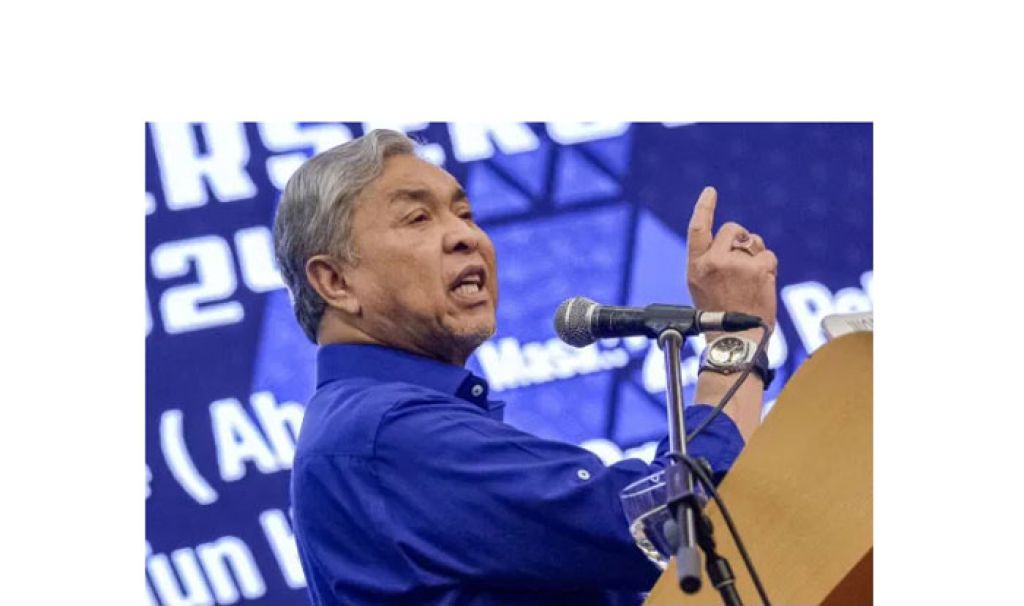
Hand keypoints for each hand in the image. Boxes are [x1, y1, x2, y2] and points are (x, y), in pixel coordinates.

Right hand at [686, 186, 777, 327]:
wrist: (735, 339)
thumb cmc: (719, 317)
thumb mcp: (701, 287)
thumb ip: (710, 262)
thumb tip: (734, 243)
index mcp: (696, 266)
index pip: (697, 228)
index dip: (704, 207)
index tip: (710, 192)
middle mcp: (714, 261)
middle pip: (732, 230)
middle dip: (741, 238)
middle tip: (744, 260)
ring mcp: (736, 264)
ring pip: (753, 242)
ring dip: (755, 255)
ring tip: (750, 281)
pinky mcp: (757, 269)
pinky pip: (768, 256)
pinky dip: (768, 268)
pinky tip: (761, 285)